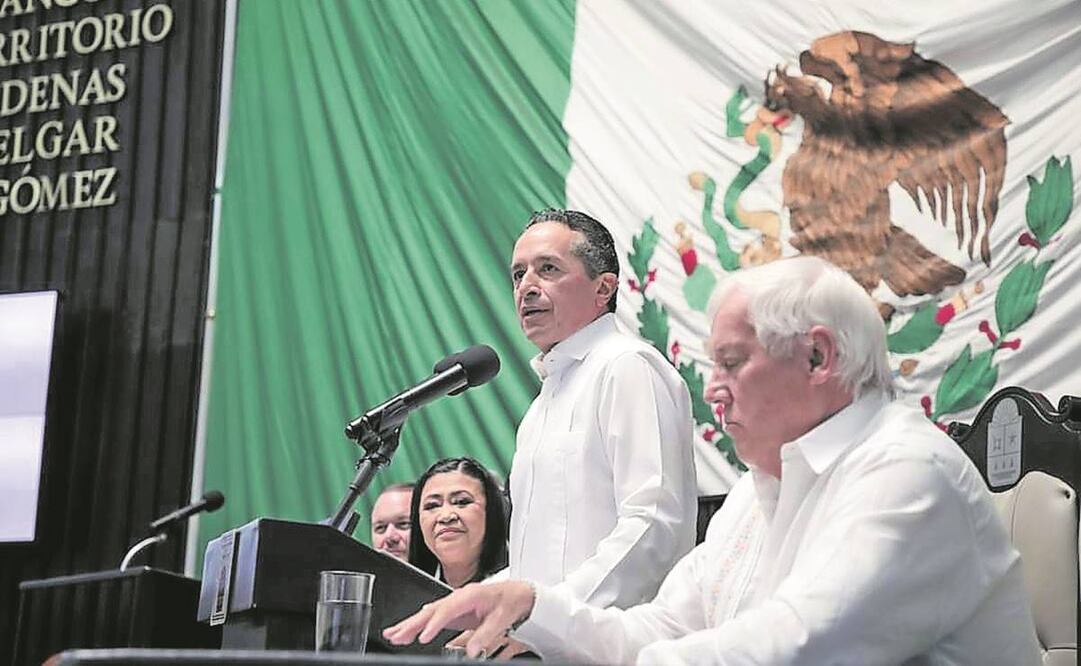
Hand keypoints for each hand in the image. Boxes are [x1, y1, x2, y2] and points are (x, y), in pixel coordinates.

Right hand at [383, 581, 535, 657]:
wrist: (520, 593)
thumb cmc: (511, 600)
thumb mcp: (503, 618)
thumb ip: (486, 633)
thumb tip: (473, 650)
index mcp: (470, 595)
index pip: (446, 610)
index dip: (433, 623)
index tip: (422, 637)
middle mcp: (459, 596)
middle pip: (431, 610)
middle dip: (411, 623)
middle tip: (395, 635)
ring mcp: (456, 603)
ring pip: (428, 613)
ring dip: (410, 624)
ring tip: (393, 634)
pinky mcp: (455, 611)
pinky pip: (433, 617)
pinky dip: (419, 624)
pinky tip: (409, 630)